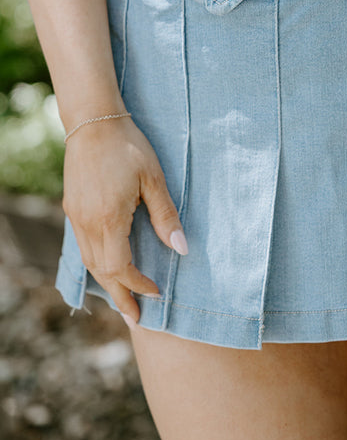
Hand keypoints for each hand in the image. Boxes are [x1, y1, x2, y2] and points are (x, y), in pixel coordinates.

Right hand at [62, 116, 187, 327]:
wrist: (94, 122)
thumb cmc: (129, 146)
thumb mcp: (153, 179)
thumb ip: (166, 215)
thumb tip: (182, 249)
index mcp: (109, 219)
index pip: (120, 267)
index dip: (138, 285)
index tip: (156, 293)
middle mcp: (87, 223)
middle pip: (101, 271)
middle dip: (120, 296)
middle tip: (136, 318)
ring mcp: (76, 216)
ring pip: (89, 261)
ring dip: (107, 281)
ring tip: (123, 298)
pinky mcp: (72, 208)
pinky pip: (83, 246)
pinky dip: (97, 262)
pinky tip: (108, 266)